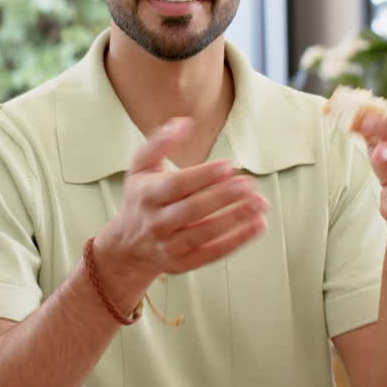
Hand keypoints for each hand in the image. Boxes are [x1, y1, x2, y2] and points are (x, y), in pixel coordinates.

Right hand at [94, 117, 268, 280]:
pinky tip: (258, 226)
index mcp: (147, 195)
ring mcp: (170, 246)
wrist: (126, 247)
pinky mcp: (183, 264)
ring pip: (205, 233)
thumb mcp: (141, 167)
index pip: (176, 186)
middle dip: (223, 197)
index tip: (229, 166)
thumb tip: (184, 123)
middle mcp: (157, 222)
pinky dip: (237, 241)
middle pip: (193, 210)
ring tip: (260, 203)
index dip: (203, 176)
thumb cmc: (141, 198)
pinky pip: (212, 254)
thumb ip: (159, 142)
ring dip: (235, 218)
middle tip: (249, 183)